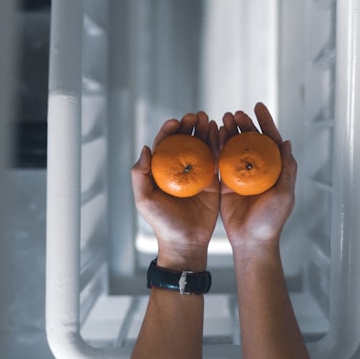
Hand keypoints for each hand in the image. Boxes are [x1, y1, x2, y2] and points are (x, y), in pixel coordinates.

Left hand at [131, 111, 219, 268]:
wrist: (186, 242)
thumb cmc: (162, 222)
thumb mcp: (144, 199)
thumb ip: (140, 175)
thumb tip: (146, 148)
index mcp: (162, 171)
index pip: (166, 144)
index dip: (170, 130)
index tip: (175, 122)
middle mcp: (180, 169)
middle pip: (185, 140)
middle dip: (189, 125)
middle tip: (195, 116)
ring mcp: (197, 174)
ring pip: (201, 146)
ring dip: (204, 130)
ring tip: (207, 119)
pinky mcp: (213, 181)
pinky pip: (216, 158)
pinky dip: (218, 144)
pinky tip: (220, 132)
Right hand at [217, 103, 296, 253]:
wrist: (251, 241)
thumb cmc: (271, 220)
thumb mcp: (284, 194)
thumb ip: (287, 168)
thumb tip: (286, 142)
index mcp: (274, 169)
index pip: (270, 139)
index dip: (265, 122)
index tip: (258, 106)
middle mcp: (258, 169)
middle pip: (250, 139)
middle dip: (244, 124)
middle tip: (235, 113)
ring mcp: (241, 175)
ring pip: (234, 146)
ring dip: (229, 131)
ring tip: (223, 118)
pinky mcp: (225, 183)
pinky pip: (220, 160)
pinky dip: (217, 146)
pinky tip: (213, 134)